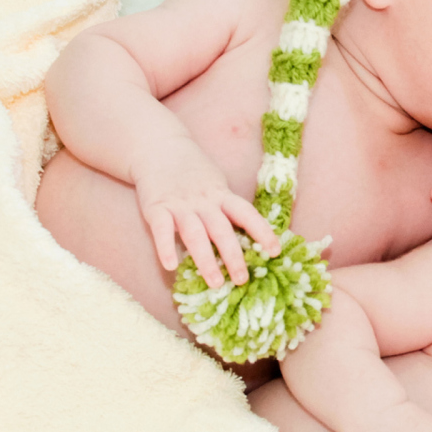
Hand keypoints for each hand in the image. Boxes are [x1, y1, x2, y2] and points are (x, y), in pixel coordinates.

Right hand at [132, 137, 281, 285]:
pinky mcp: (156, 207)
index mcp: (221, 195)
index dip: (262, 231)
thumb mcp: (216, 185)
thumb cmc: (193, 173)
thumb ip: (226, 208)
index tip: (275, 251)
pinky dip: (165, 248)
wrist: (159, 148)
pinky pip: (162, 230)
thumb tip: (248, 239)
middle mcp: (203, 201)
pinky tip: (171, 266)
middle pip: (222, 229)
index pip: (246, 213)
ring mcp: (179, 204)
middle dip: (234, 256)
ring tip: (215, 283)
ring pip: (195, 234)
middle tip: (242, 279)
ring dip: (205, 260)